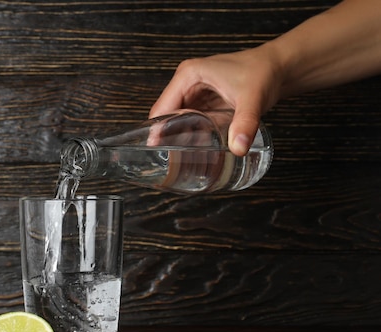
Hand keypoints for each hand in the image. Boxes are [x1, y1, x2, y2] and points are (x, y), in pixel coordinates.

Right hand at [149, 47, 282, 155]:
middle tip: (167, 160)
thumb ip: (245, 123)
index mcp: (188, 75)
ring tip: (177, 158)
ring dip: (176, 136)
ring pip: (177, 119)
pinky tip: (193, 148)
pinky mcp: (204, 100)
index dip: (156, 130)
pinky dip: (190, 133)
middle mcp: (187, 82)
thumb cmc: (264, 73)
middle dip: (166, 136)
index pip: (161, 107)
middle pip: (166, 115)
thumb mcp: (252, 99)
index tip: (155, 151)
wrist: (280, 67)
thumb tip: (238, 148)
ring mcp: (195, 91)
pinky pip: (190, 120)